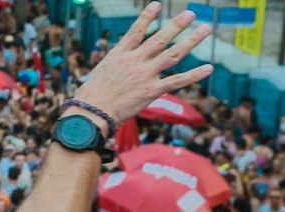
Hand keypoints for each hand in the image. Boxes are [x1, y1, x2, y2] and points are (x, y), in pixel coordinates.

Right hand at [71, 3, 212, 133]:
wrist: (91, 112)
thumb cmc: (91, 95)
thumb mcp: (100, 72)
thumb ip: (116, 65)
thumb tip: (121, 64)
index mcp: (119, 55)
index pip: (136, 31)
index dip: (147, 17)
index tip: (157, 5)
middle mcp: (134, 61)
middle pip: (160, 38)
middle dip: (177, 25)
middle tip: (191, 14)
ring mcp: (145, 75)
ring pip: (173, 54)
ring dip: (192, 40)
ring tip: (205, 29)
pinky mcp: (151, 91)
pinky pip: (177, 81)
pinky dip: (194, 75)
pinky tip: (208, 68)